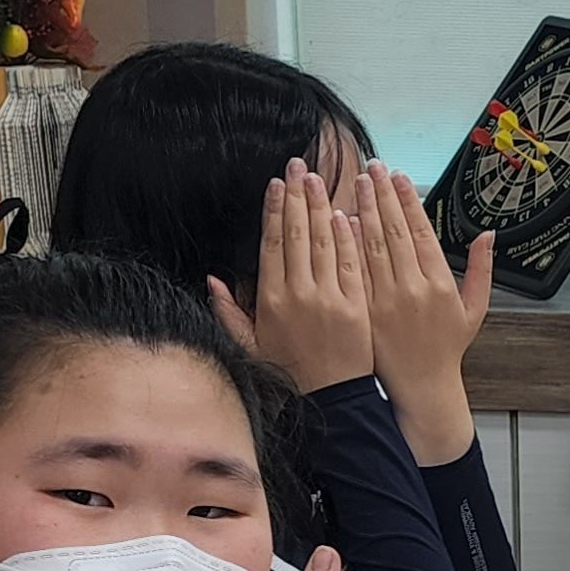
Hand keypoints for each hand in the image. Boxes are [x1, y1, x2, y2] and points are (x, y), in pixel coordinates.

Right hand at [208, 160, 373, 393]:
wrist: (330, 404)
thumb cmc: (289, 375)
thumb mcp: (249, 346)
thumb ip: (229, 312)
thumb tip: (212, 279)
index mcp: (270, 300)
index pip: (272, 243)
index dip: (275, 211)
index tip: (277, 184)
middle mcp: (298, 294)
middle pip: (297, 234)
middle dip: (298, 196)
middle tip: (299, 165)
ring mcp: (329, 298)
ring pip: (324, 241)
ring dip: (321, 206)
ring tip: (319, 178)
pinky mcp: (357, 306)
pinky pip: (351, 263)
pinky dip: (348, 236)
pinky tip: (345, 213)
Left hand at [352, 163, 490, 464]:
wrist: (421, 388)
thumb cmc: (446, 349)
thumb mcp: (474, 310)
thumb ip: (482, 270)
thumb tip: (489, 235)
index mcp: (440, 284)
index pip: (421, 231)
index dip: (408, 200)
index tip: (398, 175)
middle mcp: (413, 288)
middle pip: (394, 231)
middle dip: (382, 195)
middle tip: (372, 166)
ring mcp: (386, 300)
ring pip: (372, 245)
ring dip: (362, 210)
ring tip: (354, 182)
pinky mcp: (365, 312)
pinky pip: (354, 270)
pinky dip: (347, 243)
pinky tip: (340, 219)